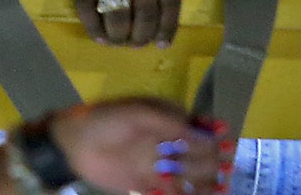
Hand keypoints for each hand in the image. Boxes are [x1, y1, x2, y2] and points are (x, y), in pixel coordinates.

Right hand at [49, 0, 204, 47]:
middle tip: (138, 44)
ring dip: (120, 34)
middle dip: (142, 33)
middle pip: (144, 6)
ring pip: (117, 10)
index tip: (162, 44)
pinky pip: (87, 6)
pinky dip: (94, 27)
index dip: (168, 24)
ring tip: (121, 42)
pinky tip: (100, 37)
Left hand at [49, 99, 225, 194]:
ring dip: (205, 179)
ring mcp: (157, 162)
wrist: (73, 145)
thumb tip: (201, 131)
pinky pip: (172, 190)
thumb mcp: (137, 113)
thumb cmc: (104, 120)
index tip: (226, 139)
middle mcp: (164, 140)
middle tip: (227, 166)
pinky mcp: (147, 182)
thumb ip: (168, 121)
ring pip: (188, 172)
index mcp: (163, 118)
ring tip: (222, 187)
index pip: (194, 125)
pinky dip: (187, 194)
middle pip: (196, 151)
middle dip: (212, 158)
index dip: (211, 132)